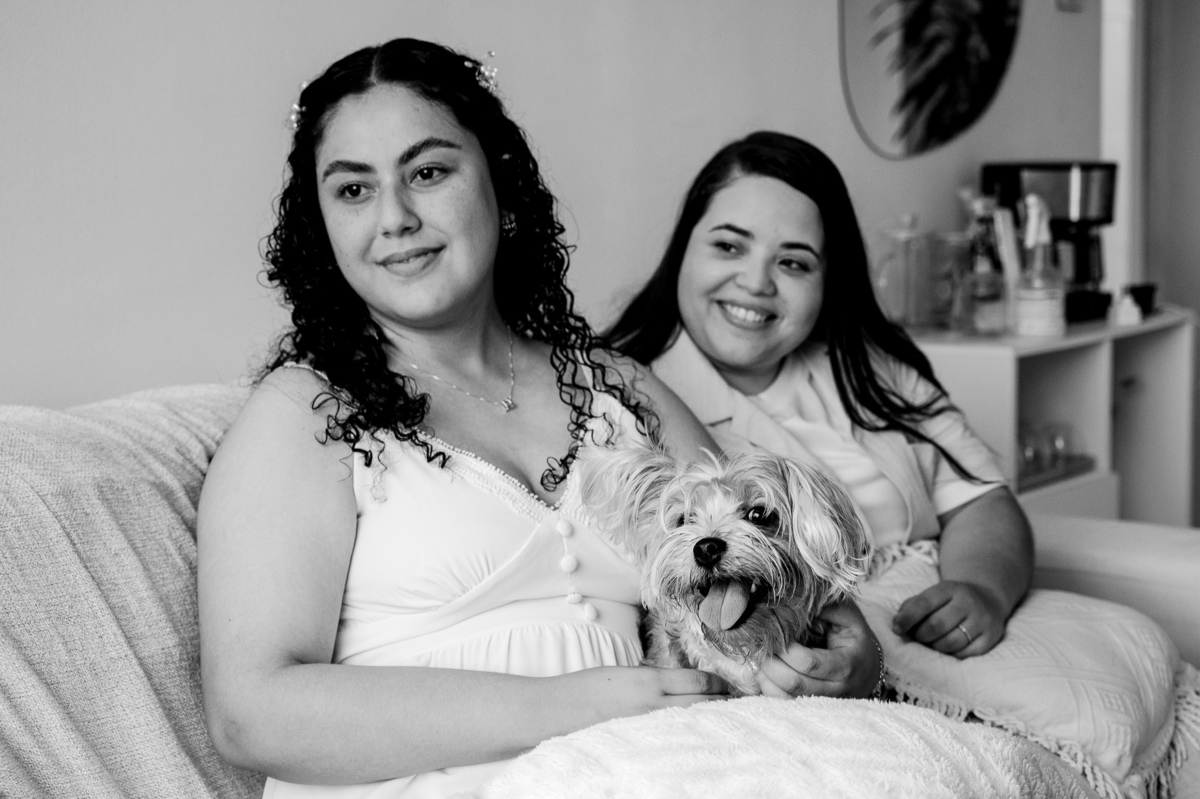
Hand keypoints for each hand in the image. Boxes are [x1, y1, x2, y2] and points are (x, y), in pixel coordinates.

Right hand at [562, 665, 728, 726]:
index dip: (720, 684)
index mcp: (649, 681)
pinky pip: (673, 741)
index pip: (699, 683)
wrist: (557, 710)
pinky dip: (687, 737)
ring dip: (710, 722)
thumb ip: (654, 681)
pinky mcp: (639, 744)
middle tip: (740, 704)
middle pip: (704, 705)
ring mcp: (646, 728)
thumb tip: (683, 687)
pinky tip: (694, 739)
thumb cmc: (587, 689)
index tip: (729, 686)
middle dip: (724, 704)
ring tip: (725, 723)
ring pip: (692, 725)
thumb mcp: (625, 675)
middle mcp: (652, 705)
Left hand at [754, 599, 881, 698]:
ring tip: (757, 658)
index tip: (773, 632)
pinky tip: (762, 672)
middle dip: (771, 663)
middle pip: (795, 683)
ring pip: (787, 698)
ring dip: (765, 678)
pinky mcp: (811, 708)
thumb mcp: (846, 615)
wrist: (868, 667)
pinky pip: (784, 705)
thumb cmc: (853, 635)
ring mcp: (824, 703)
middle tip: (758, 645)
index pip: (810, 663)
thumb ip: (824, 605)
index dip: (786, 649)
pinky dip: (768, 689)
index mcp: (847, 664)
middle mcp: (837, 690)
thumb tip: (792, 598)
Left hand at [892, 579, 1006, 657]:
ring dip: (934, 646)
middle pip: (937, 625)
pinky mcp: (991, 638)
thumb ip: (913, 606)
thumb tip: (897, 624)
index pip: (925, 603)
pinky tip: (946, 648)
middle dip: (921, 635)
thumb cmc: (951, 600)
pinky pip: (964, 654)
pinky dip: (950, 654)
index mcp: (950, 589)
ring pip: (950, 643)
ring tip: (930, 643)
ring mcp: (982, 621)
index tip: (897, 629)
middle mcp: (968, 603)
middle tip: (916, 637)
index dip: (907, 618)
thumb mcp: (934, 594)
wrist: (988, 599)